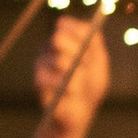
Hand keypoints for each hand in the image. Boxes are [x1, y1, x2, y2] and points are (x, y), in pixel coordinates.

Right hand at [35, 16, 110, 137]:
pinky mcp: (39, 82)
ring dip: (78, 75)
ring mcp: (41, 63)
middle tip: (86, 67)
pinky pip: (57, 79)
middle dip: (78, 53)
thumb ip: (94, 42)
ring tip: (80, 85)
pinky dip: (71, 88)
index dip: (80, 35)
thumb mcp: (99, 61)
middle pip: (58, 37)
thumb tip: (88, 26)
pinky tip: (72, 94)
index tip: (90, 48)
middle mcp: (48, 48)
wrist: (81, 114)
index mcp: (62, 39)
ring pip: (60, 60)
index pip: (64, 24)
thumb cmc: (90, 85)